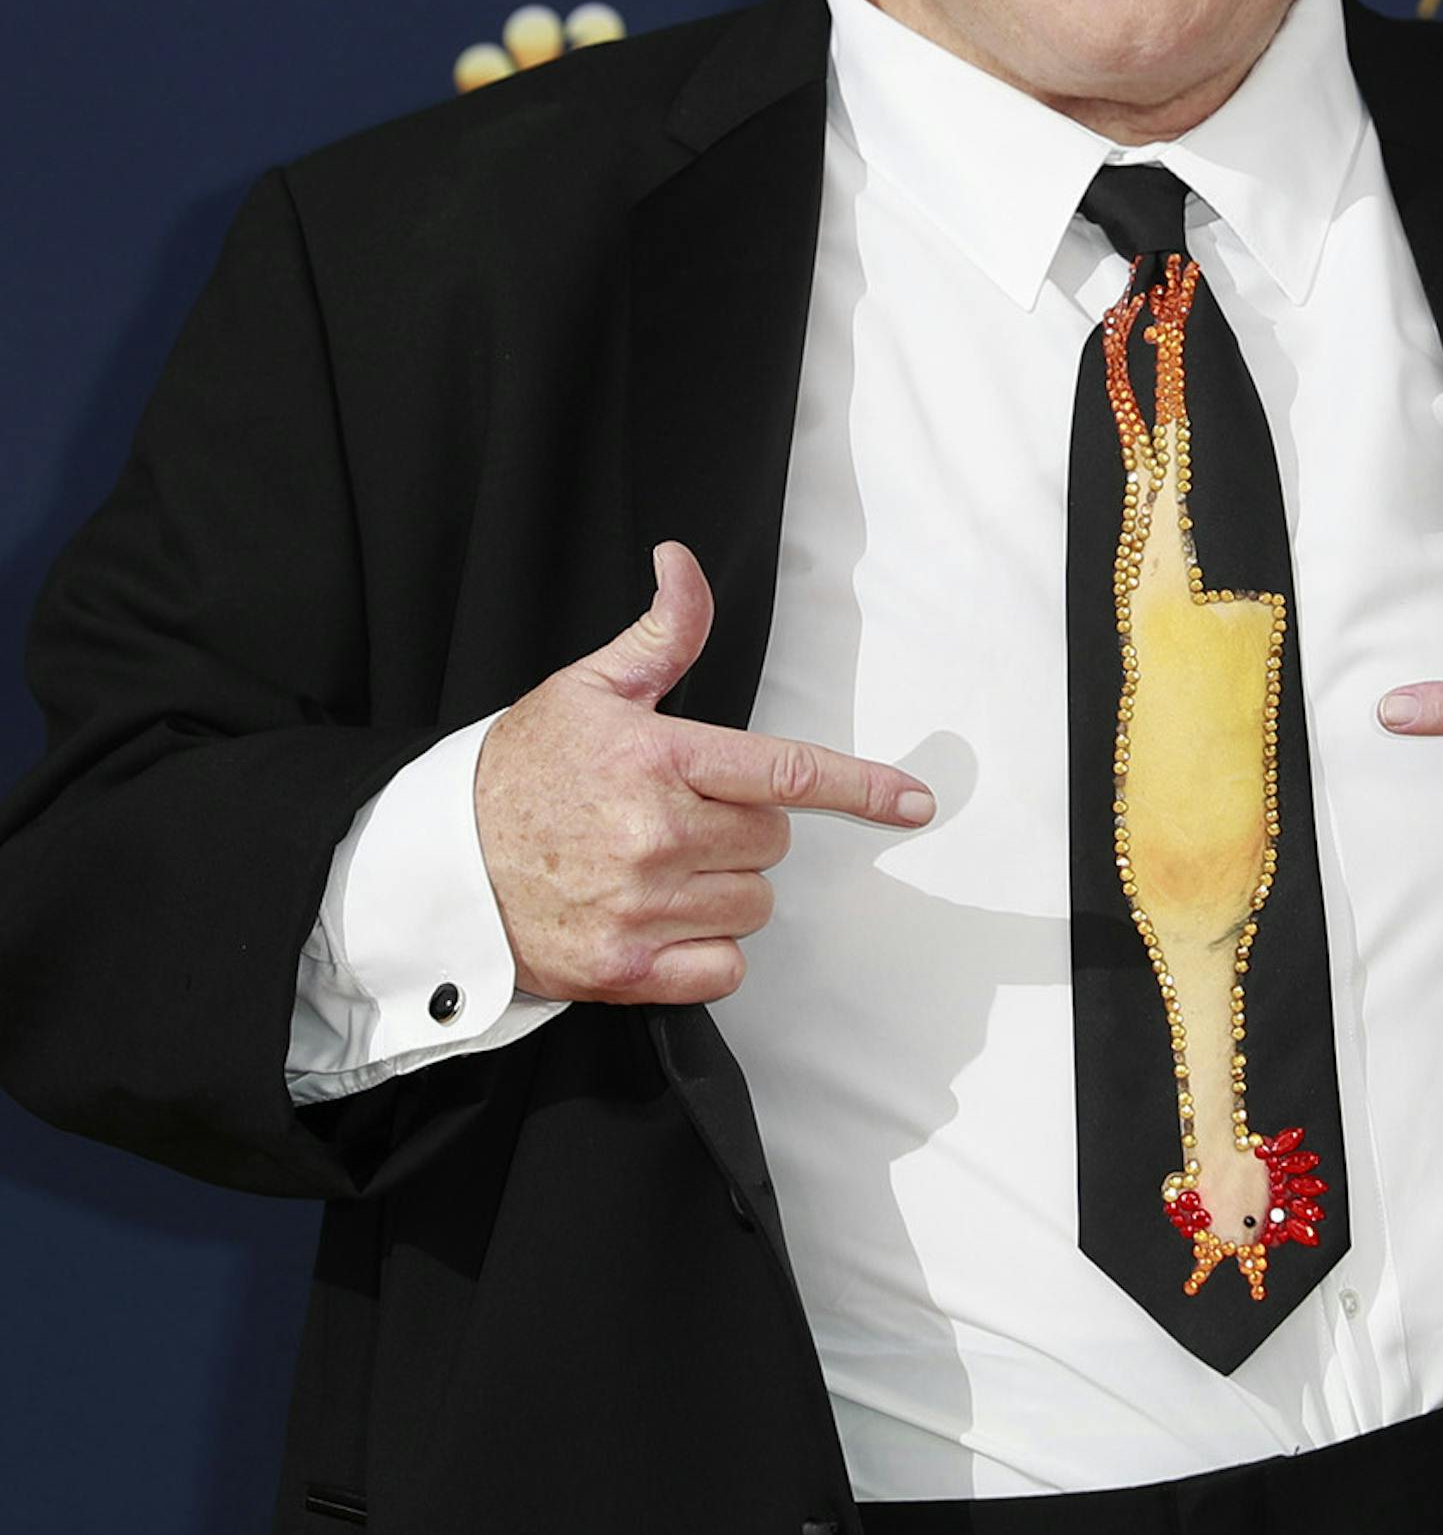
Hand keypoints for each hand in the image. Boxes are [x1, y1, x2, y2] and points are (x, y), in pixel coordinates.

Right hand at [474, 541, 933, 1003]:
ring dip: (724, 890)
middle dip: (745, 829)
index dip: (862, 788)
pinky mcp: (624, 972)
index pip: (786, 773)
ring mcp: (640, 908)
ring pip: (752, 905)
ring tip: (657, 869)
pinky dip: (707, 954)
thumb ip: (662, 634)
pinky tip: (660, 923)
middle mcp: (655, 835)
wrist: (436, 867)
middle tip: (681, 819)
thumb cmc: (521, 771)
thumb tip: (683, 562)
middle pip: (773, 842)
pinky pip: (723, 971)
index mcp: (657, 758)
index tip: (915, 802)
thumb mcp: (590, 688)